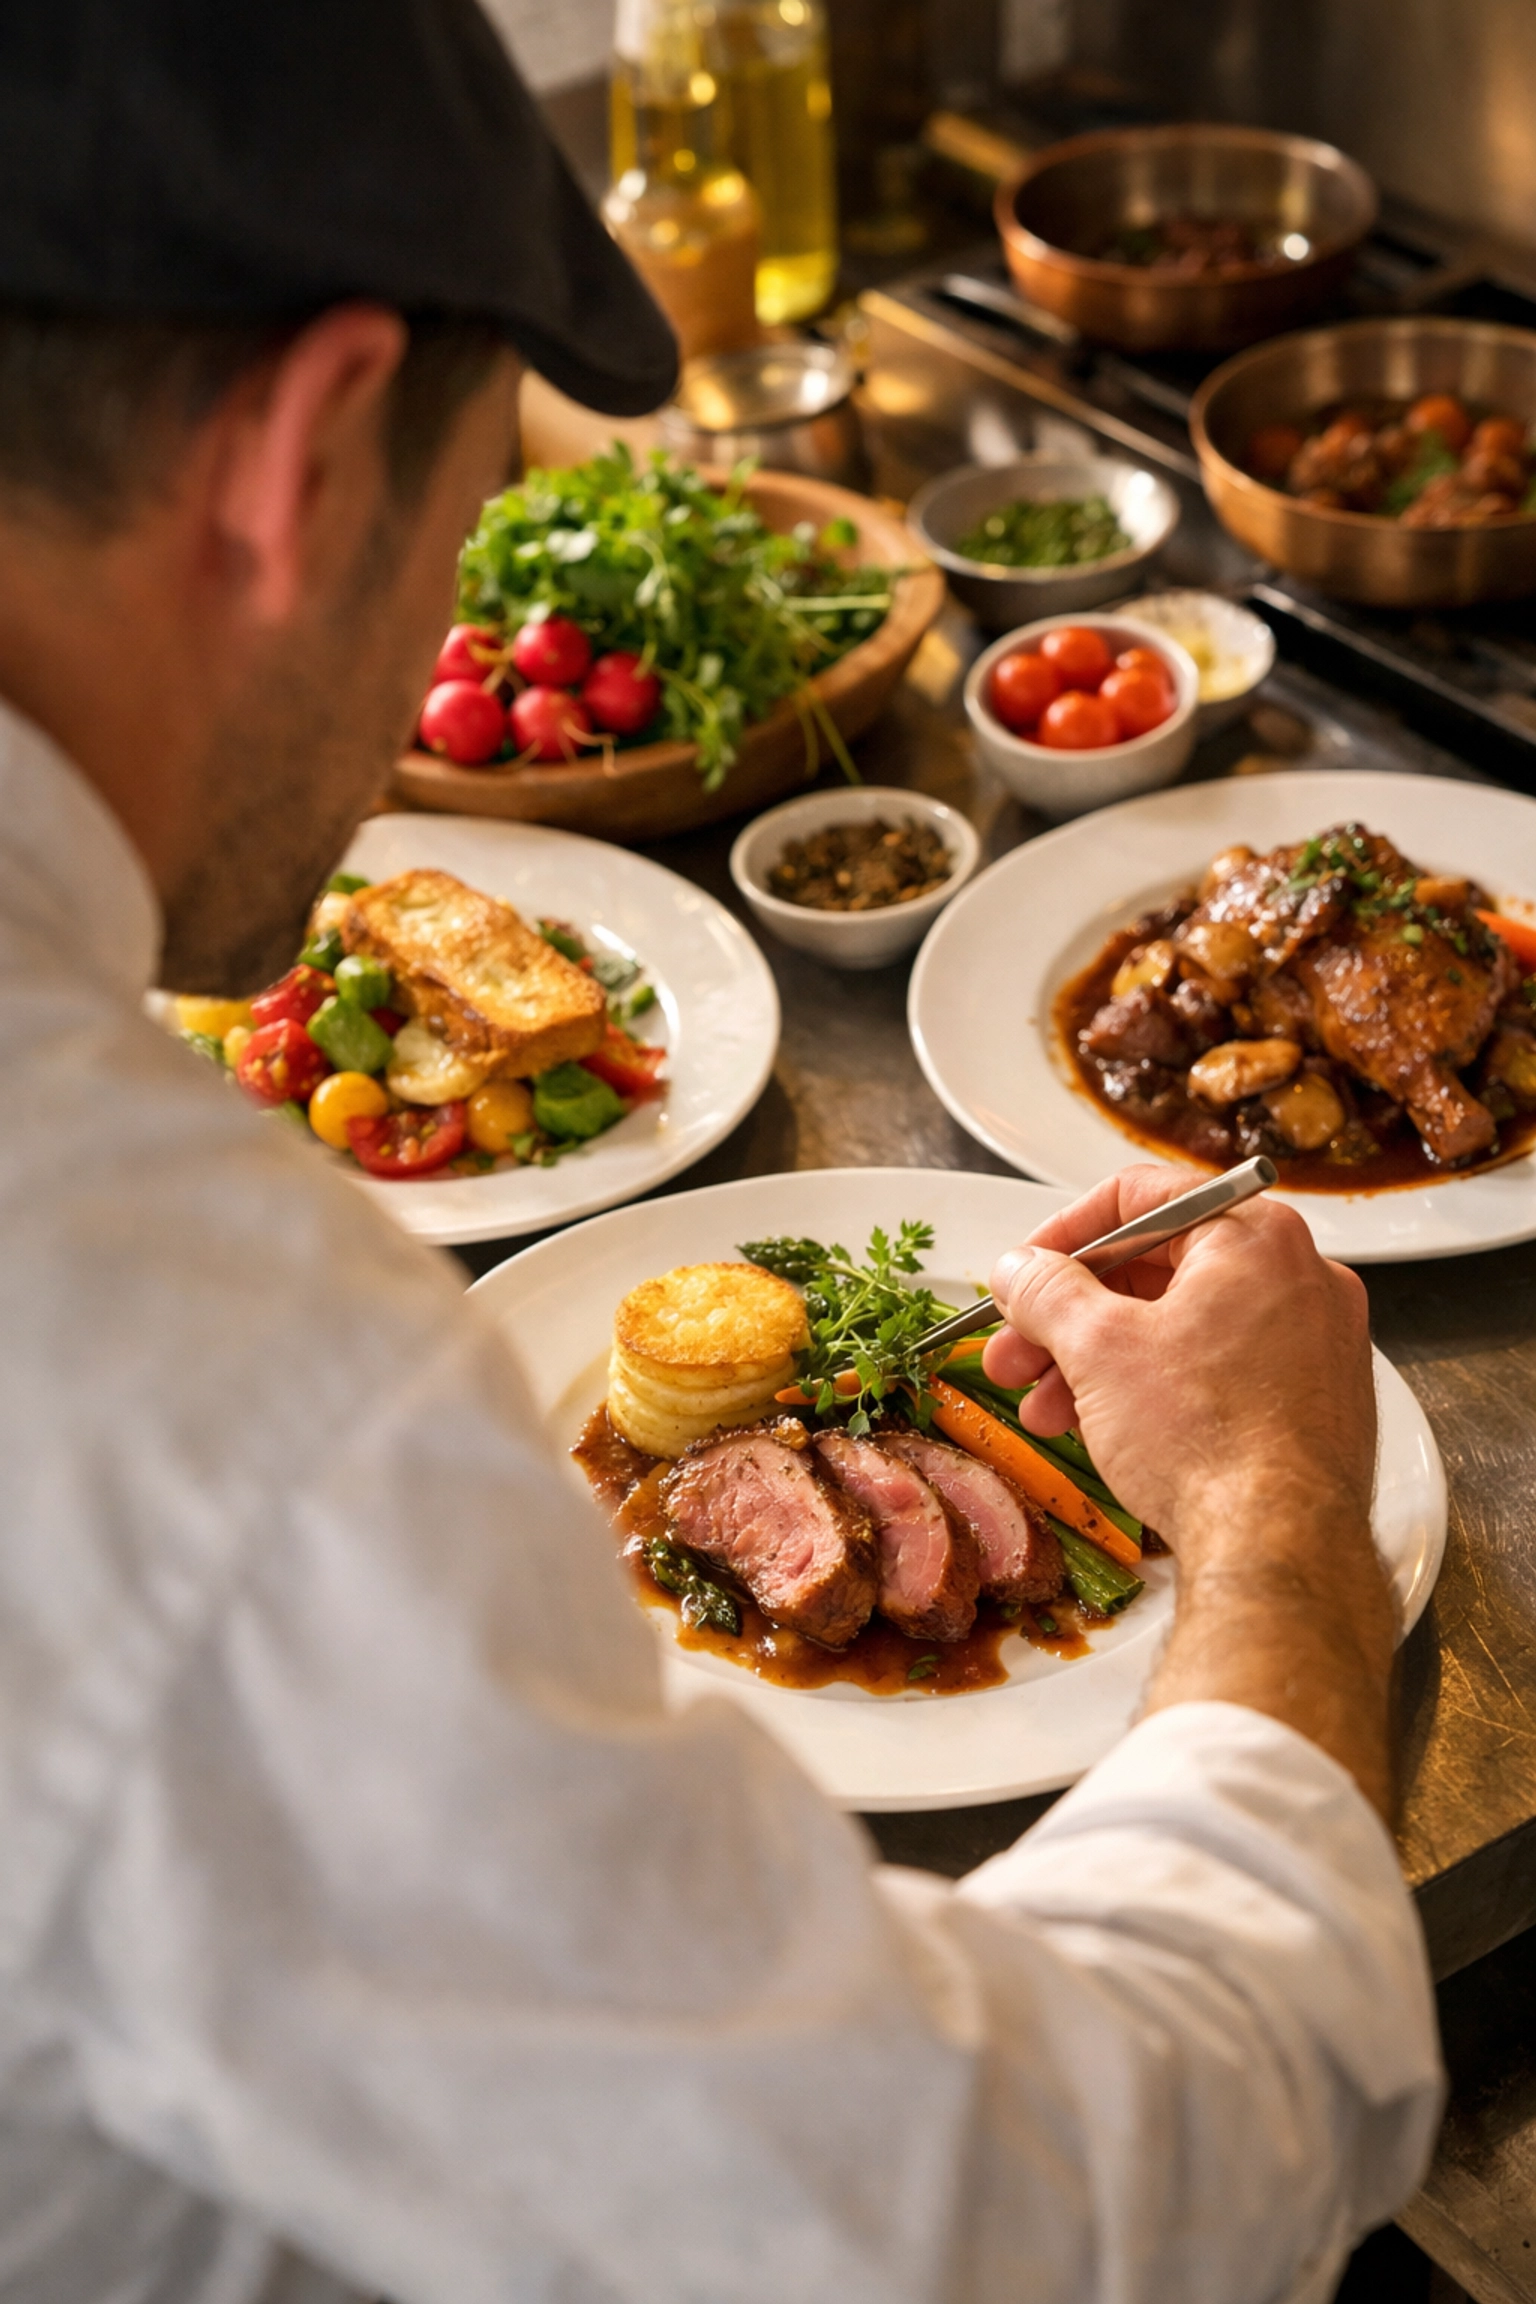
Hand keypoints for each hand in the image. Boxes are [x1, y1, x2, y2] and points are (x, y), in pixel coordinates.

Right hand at [981, 1165, 1376, 1568]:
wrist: (1281, 1548)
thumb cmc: (1208, 1440)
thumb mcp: (1096, 1347)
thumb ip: (1045, 1291)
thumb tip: (1019, 1269)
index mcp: (1255, 1236)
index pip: (1141, 1198)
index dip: (1063, 1234)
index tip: (1024, 1271)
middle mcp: (1298, 1277)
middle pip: (1158, 1270)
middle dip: (1070, 1317)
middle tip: (1017, 1349)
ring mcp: (1314, 1342)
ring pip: (1183, 1329)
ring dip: (1101, 1361)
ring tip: (1043, 1407)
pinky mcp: (1313, 1401)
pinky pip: (1218, 1371)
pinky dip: (1157, 1389)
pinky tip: (1102, 1429)